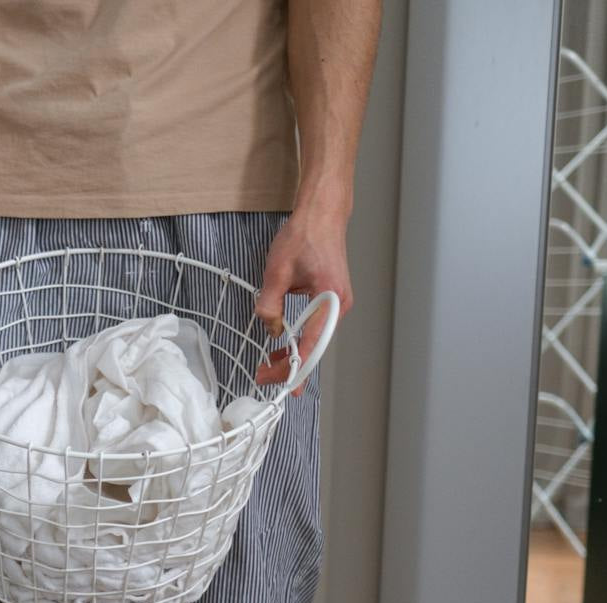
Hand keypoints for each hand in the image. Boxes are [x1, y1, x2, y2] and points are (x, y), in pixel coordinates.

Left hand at [255, 210, 352, 395]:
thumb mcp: (277, 271)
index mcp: (331, 299)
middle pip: (316, 346)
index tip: (284, 384)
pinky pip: (316, 326)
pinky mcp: (332, 299)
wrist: (321, 215)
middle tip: (266, 376)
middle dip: (292, 365)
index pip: (312, 342)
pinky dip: (301, 338)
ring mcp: (338, 303)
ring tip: (270, 365)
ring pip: (316, 337)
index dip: (296, 366)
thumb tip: (271, 329)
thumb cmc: (304, 237)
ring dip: (295, 352)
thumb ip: (270, 304)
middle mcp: (339, 305)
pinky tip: (284, 346)